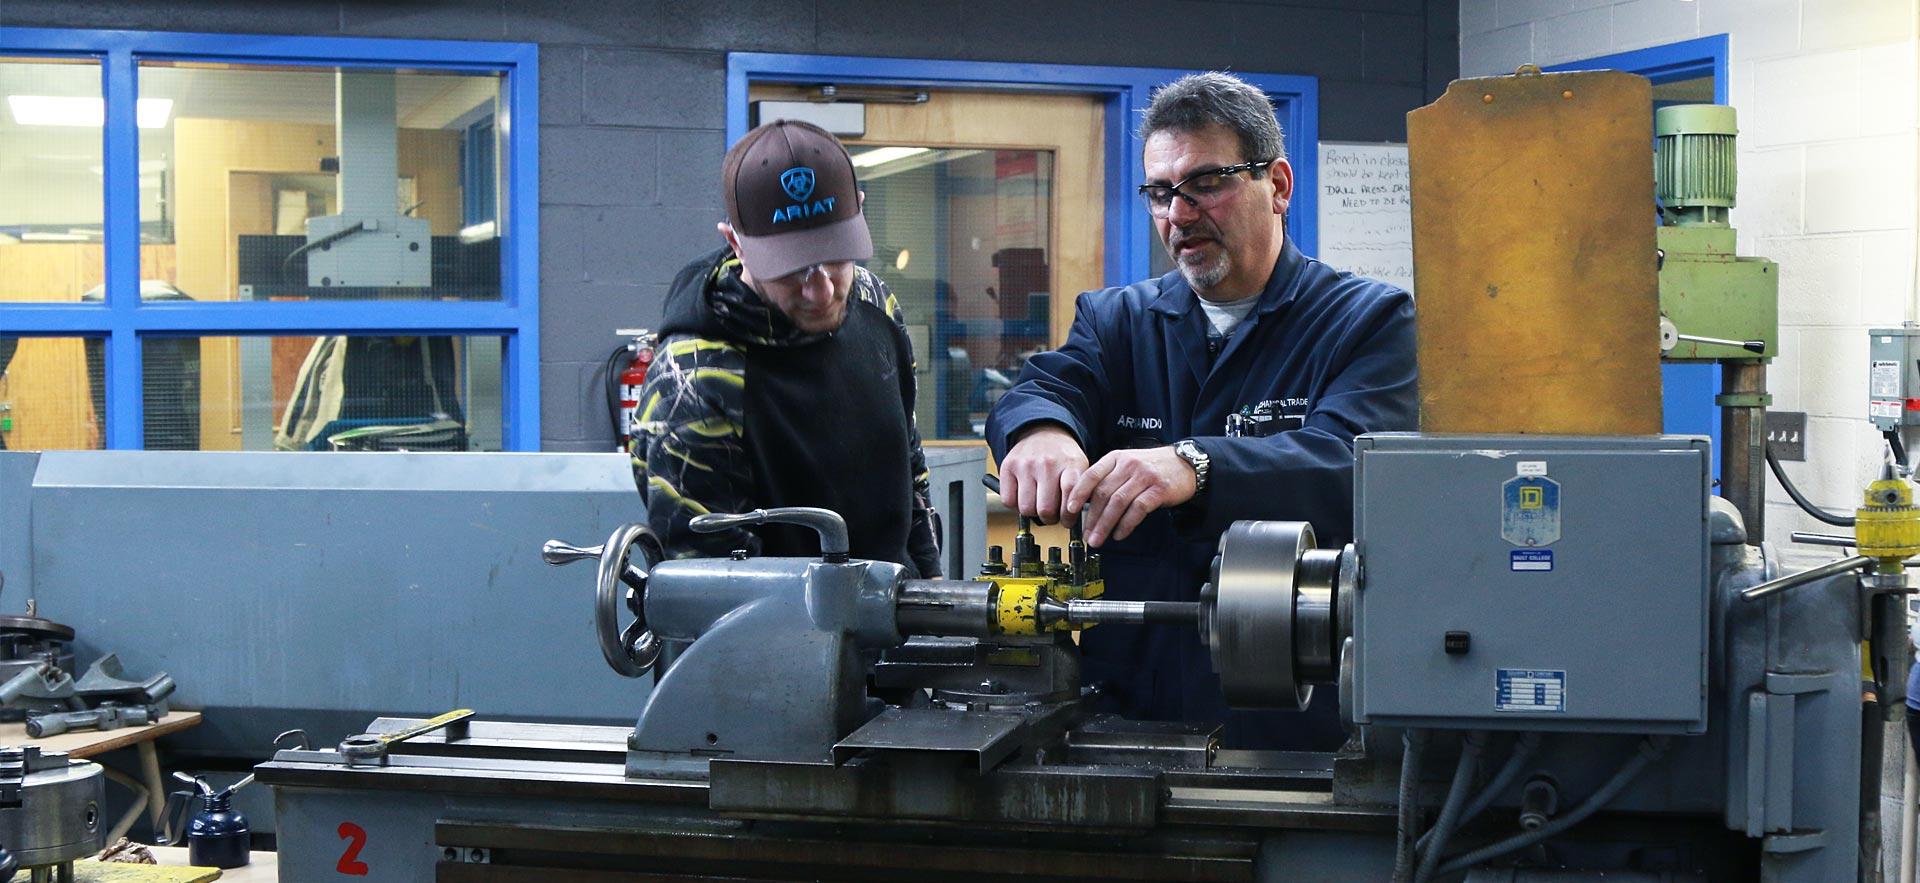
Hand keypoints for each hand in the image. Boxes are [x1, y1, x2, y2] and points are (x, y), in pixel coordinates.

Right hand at [997, 426, 1088, 523]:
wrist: (1042, 432)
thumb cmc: (1062, 456)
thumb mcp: (1080, 468)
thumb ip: (1081, 491)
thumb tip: (1075, 520)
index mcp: (1070, 463)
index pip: (1070, 493)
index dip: (1068, 515)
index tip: (1067, 520)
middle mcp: (1048, 463)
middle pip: (1046, 509)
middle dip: (1050, 518)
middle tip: (1052, 514)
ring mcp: (1026, 464)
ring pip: (1026, 508)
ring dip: (1032, 512)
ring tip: (1038, 503)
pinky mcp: (1008, 466)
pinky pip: (1008, 501)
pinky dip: (1015, 504)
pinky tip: (1024, 495)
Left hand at [1067, 446, 1196, 546]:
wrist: (1186, 464)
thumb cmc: (1152, 468)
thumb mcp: (1127, 463)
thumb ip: (1108, 478)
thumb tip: (1084, 502)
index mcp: (1116, 458)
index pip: (1091, 475)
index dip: (1078, 493)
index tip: (1069, 510)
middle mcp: (1128, 465)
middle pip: (1103, 493)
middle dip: (1091, 517)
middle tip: (1086, 535)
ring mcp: (1144, 477)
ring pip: (1118, 503)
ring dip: (1105, 525)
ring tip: (1098, 539)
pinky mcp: (1158, 490)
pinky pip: (1137, 510)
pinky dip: (1126, 525)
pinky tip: (1119, 535)